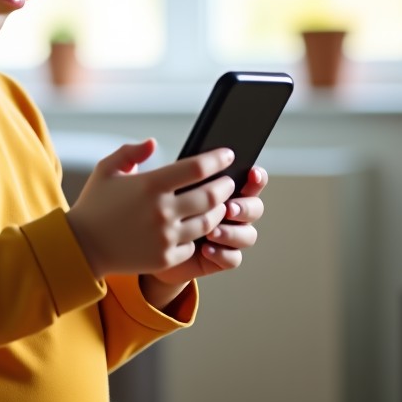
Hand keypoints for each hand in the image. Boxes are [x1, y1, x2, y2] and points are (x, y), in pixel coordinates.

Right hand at [65, 139, 236, 279]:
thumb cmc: (95, 204)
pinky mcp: (165, 258)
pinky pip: (193, 245)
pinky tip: (199, 228)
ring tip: (219, 204)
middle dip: (225, 187)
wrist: (82, 246)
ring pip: (208, 222)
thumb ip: (131, 152)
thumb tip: (153, 142)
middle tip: (229, 182)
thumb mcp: (106, 170)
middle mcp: (161, 211)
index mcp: (150, 185)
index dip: (218, 159)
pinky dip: (199, 235)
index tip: (227, 155)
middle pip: (211, 196)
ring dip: (219, 211)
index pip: (197, 168)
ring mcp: (165, 237)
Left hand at [141, 165, 267, 304]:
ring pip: (248, 235)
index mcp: (222, 188)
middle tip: (229, 208)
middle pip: (255, 207)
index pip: (250, 180)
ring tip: (212, 232)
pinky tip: (206, 249)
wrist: (144, 245)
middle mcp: (231, 212)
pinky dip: (223, 253)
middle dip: (246, 207)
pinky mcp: (220, 258)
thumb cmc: (151, 208)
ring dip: (234, 232)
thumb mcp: (151, 183)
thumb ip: (145, 159)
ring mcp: (228, 236)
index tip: (250, 173)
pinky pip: (233, 258)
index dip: (256, 177)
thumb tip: (150, 142)